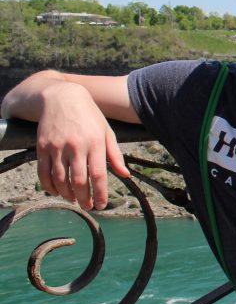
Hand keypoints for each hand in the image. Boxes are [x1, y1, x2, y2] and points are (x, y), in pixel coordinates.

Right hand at [34, 81, 129, 210]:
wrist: (61, 97)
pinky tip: (56, 192)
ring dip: (67, 194)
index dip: (100, 193)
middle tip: (88, 206)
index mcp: (95, 142)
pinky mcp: (42, 147)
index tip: (101, 205)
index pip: (99, 174)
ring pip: (60, 179)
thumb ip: (115, 154)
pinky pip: (43, 172)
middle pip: (79, 180)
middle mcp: (76, 146)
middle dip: (84, 197)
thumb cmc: (89, 116)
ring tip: (74, 199)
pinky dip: (49, 186)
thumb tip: (125, 175)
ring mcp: (57, 147)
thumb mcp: (106, 131)